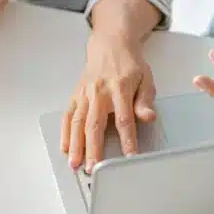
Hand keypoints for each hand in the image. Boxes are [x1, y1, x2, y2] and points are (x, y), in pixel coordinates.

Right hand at [61, 33, 156, 172]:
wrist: (110, 45)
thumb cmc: (129, 65)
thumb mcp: (146, 78)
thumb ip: (145, 100)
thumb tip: (148, 117)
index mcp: (120, 88)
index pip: (124, 118)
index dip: (127, 139)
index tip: (129, 157)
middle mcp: (99, 92)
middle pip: (95, 124)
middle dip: (93, 148)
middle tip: (94, 168)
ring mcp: (85, 94)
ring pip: (78, 122)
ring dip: (76, 144)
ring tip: (75, 164)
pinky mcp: (76, 95)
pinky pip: (68, 115)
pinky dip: (65, 133)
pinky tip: (65, 148)